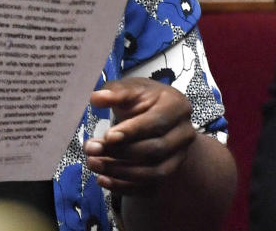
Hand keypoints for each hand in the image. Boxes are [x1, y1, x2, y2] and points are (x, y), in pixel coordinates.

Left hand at [84, 77, 195, 193]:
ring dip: (120, 172)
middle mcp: (184, 133)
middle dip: (120, 152)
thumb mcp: (129, 88)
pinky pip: (149, 187)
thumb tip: (98, 98)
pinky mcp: (169, 173)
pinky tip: (103, 180)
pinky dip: (125, 187)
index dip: (132, 131)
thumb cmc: (141, 98)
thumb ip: (115, 92)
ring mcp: (180, 156)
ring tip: (93, 164)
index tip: (107, 136)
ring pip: (153, 172)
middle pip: (155, 149)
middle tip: (91, 149)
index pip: (156, 122)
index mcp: (177, 106)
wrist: (156, 114)